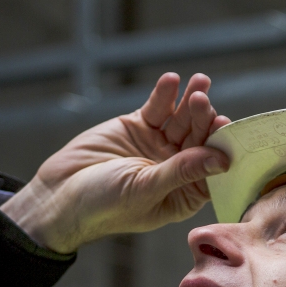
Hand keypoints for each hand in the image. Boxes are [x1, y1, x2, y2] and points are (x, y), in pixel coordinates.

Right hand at [1, 72, 230, 252]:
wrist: (60, 194)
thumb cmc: (104, 205)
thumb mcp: (146, 189)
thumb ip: (182, 171)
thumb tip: (222, 160)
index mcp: (184, 194)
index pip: (211, 169)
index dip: (219, 148)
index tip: (226, 129)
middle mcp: (176, 168)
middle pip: (199, 139)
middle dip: (203, 119)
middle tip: (203, 102)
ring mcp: (158, 146)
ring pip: (181, 120)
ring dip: (190, 102)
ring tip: (198, 83)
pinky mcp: (138, 126)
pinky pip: (158, 108)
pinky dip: (164, 94)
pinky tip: (171, 81)